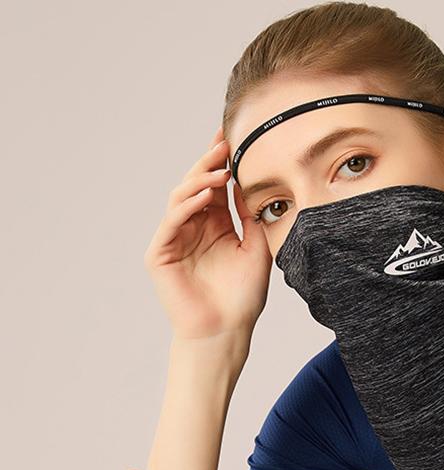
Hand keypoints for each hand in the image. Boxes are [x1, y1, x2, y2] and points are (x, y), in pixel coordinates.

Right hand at [143, 124, 270, 341]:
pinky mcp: (159, 253)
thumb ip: (251, 216)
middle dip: (210, 163)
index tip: (234, 138)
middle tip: (224, 142)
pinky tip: (205, 194)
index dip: (223, 163)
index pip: (216, 187)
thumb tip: (249, 182)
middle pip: (197, 185)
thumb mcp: (256, 249)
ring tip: (221, 168)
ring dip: (200, 179)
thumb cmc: (242, 297)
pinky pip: (172, 221)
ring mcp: (174, 238)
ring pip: (181, 197)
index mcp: (216, 225)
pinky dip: (187, 205)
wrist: (226, 330)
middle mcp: (194, 227)